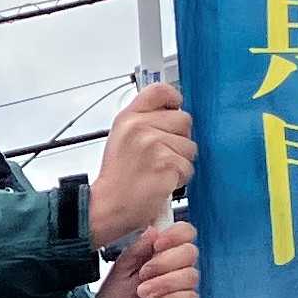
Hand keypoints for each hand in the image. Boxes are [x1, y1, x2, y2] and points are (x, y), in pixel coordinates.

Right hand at [91, 83, 196, 250]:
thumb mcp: (122, 138)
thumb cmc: (117, 178)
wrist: (108, 206)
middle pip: (184, 120)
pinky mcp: (166, 165)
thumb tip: (172, 111)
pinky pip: (188, 167)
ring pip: (190, 146)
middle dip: (180, 139)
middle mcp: (140, 127)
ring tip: (159, 171)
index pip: (160, 91)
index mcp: (128, 118)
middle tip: (162, 155)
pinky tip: (161, 182)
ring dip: (180, 161)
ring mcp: (154, 145)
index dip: (174, 99)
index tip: (174, 109)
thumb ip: (144, 122)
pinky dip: (179, 179)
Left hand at [94, 222, 197, 297]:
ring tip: (144, 293)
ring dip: (165, 283)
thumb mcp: (118, 273)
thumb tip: (152, 231)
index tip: (158, 244)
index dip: (176, 234)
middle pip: (190, 252)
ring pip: (191, 275)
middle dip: (166, 262)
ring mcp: (181, 288)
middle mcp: (174, 268)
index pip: (182, 233)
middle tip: (144, 274)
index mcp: (159, 253)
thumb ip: (135, 251)